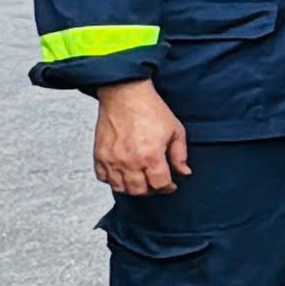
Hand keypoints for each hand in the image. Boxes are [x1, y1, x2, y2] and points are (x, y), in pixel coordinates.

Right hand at [94, 80, 190, 195]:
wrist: (125, 94)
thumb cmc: (150, 109)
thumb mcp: (175, 130)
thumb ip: (180, 155)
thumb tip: (185, 172)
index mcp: (150, 156)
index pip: (159, 185)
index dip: (168, 187)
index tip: (170, 185)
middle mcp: (129, 161)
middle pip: (139, 191)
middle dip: (151, 190)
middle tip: (155, 182)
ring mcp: (112, 159)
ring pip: (120, 188)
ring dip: (132, 188)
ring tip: (140, 179)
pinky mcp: (99, 155)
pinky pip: (103, 177)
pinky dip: (112, 180)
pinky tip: (122, 173)